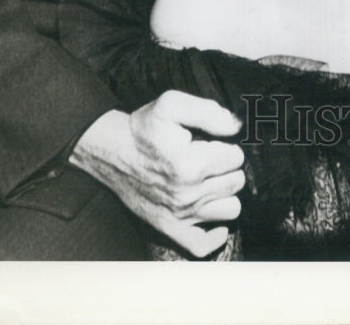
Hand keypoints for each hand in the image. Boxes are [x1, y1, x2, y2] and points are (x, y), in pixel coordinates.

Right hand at [70, 90, 244, 257]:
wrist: (113, 151)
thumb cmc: (144, 128)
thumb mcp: (173, 104)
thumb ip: (209, 112)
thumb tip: (236, 127)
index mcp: (191, 164)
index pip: (236, 157)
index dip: (228, 145)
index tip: (212, 142)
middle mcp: (188, 194)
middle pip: (237, 182)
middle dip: (228, 167)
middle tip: (210, 157)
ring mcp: (180, 215)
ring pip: (230, 209)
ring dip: (225, 193)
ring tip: (210, 180)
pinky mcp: (169, 228)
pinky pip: (202, 245)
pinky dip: (215, 235)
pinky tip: (213, 217)